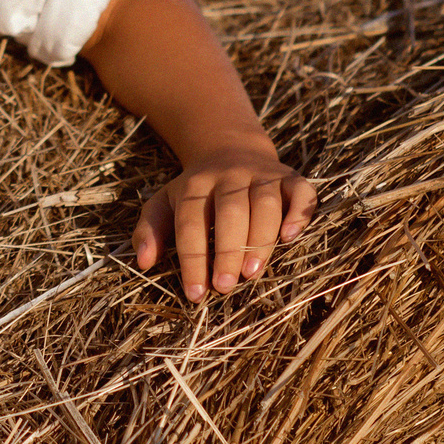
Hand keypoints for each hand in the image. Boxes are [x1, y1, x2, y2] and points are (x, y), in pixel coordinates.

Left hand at [133, 143, 315, 304]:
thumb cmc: (196, 192)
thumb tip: (143, 262)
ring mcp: (262, 175)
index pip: (191, 222)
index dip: (193, 259)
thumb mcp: (164, 203)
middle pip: (230, 212)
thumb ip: (150, 230)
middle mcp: (230, 176)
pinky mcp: (290, 178)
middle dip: (227, 251)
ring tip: (251, 273)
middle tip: (225, 287)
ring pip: (265, 204)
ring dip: (261, 239)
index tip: (195, 294)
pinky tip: (290, 236)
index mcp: (195, 185)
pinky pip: (301, 192)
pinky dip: (299, 213)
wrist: (230, 149)